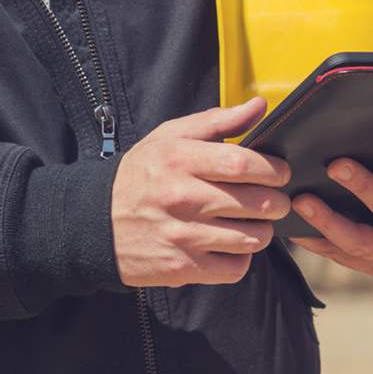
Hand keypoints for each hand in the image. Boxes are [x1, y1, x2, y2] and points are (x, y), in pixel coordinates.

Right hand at [111, 97, 290, 286]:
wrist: (91, 223)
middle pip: (255, 202)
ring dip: (264, 230)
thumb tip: (259, 105)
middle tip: (277, 199)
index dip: (272, 169)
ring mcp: (182, 236)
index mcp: (179, 160)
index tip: (281, 172)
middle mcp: (181, 198)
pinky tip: (233, 244)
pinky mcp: (181, 268)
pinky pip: (235, 267)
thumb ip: (219, 121)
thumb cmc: (141, 175)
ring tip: (255, 221)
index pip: (241, 163)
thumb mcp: (170, 137)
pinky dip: (242, 257)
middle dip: (278, 201)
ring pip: (252, 237)